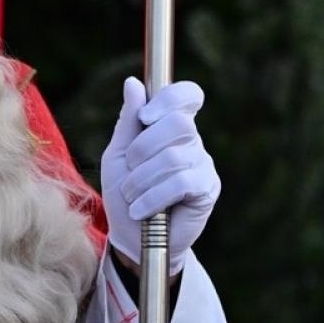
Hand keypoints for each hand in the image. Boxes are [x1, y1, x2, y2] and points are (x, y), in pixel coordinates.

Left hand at [99, 77, 221, 275]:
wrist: (131, 239)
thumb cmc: (124, 194)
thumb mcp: (118, 156)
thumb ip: (128, 122)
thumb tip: (133, 83)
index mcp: (171, 126)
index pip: (187, 95)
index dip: (169, 99)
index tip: (145, 117)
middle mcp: (192, 141)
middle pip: (178, 123)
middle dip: (143, 147)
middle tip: (129, 167)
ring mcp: (203, 165)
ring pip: (174, 157)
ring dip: (141, 179)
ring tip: (131, 196)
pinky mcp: (206, 190)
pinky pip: (181, 183)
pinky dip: (153, 197)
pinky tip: (141, 210)